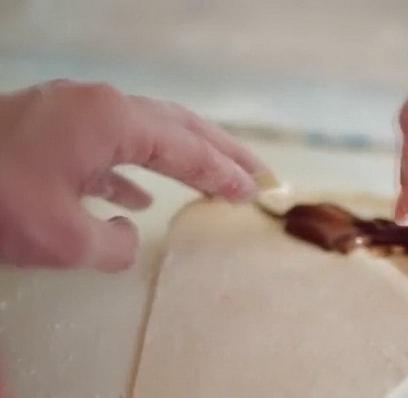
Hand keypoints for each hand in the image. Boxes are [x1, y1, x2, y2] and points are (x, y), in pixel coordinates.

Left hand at [0, 80, 264, 271]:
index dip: (224, 174)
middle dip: (221, 150)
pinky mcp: (49, 126)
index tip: (255, 193)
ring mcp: (72, 110)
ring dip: (182, 155)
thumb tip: (127, 232)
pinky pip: (107, 145)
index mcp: (113, 121)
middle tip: (258, 172)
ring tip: (216, 177)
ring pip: (145, 130)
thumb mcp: (62, 238)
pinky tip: (139, 196)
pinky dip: (132, 169)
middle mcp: (99, 104)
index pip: (186, 150)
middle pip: (178, 125)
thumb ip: (113, 243)